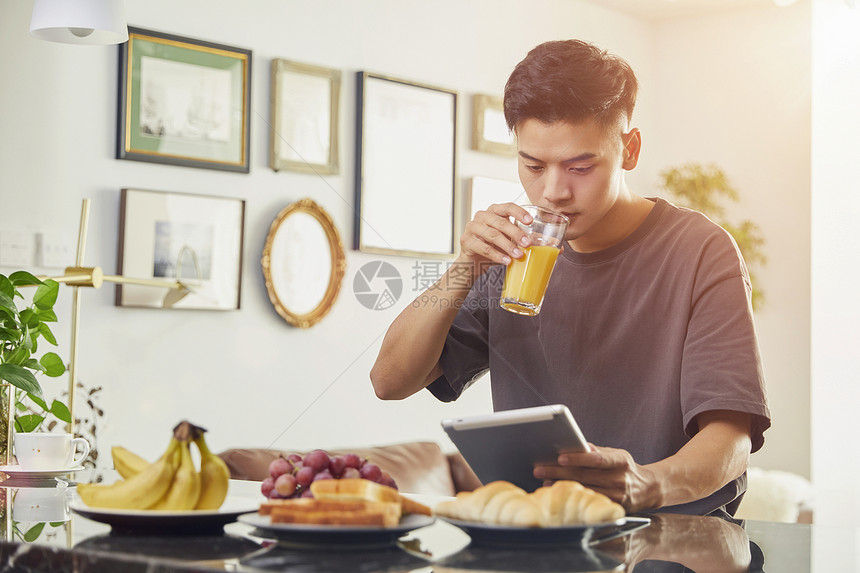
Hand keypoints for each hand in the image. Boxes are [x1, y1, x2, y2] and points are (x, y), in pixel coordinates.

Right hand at [457, 203, 531, 269]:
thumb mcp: (507, 238)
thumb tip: (546, 241)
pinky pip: (484, 248)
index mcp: (494, 211)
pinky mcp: (466, 240)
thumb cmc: (493, 246)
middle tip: (528, 243)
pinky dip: (497, 255)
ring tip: (519, 255)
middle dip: (516, 233)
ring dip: (508, 246)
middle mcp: (481, 216)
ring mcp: (472, 227)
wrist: (473, 261)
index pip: (507, 207)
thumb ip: (520, 236)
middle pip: (500, 222)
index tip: (530, 221)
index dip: (519, 212)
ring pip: (492, 235)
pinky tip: (506, 261)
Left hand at [533, 444, 658, 511]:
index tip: (560, 457)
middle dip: (559, 472)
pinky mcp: (612, 508)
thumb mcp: (617, 454)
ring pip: (584, 490)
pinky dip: (573, 496)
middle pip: (584, 476)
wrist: (649, 489)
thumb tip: (577, 445)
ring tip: (544, 482)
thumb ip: (597, 451)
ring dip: (562, 486)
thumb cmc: (626, 468)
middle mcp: (619, 479)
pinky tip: (560, 493)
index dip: (578, 458)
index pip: (597, 459)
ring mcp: (617, 496)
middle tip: (539, 470)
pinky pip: (589, 501)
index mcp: (621, 461)